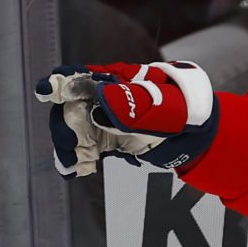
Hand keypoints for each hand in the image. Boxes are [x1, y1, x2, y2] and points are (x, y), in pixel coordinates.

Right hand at [35, 61, 218, 174]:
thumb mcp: (167, 107)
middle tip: (69, 145)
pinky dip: (76, 158)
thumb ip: (136, 104)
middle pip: (71, 105)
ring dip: (68, 145)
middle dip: (64, 124)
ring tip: (73, 164)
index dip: (62, 81)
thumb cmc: (188, 113)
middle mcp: (106, 97)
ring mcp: (105, 119)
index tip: (46, 92)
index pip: (83, 75)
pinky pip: (85, 147)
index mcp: (120, 80)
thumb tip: (100, 101)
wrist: (201, 138)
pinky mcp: (108, 140)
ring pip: (74, 128)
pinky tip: (73, 171)